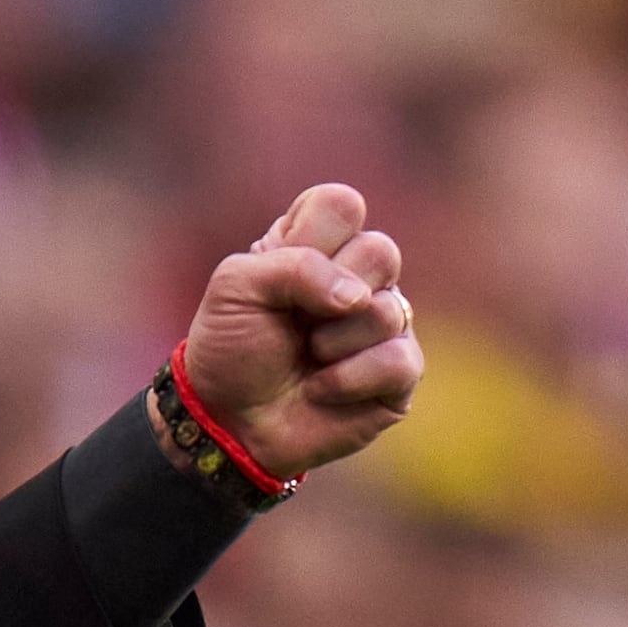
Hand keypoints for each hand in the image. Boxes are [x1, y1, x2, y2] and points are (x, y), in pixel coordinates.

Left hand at [175, 183, 423, 482]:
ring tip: (306, 359)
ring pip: (387, 310)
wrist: (227, 422)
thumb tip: (357, 297)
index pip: (341, 204)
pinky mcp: (400, 372)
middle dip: (325, 295)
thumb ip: (294, 265)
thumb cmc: (231, 350)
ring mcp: (385, 322)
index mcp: (318, 244)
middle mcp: (359, 277)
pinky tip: (322, 390)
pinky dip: (346, 380)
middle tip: (295, 323)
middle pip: (380, 251)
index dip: (310, 238)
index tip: (277, 270)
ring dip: (329, 344)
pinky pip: (397, 360)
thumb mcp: (235, 288)